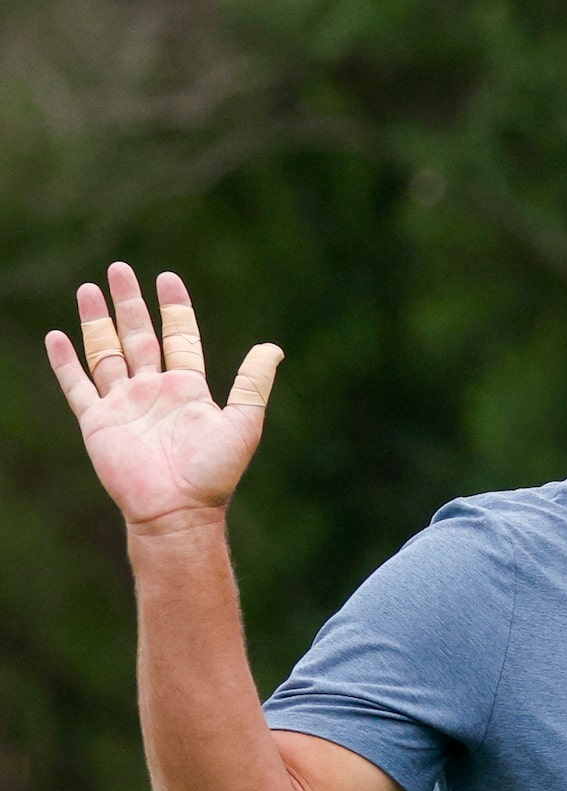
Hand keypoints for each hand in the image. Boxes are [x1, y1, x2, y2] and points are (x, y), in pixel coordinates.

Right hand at [45, 262, 282, 530]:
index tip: (167, 278)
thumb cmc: (212, 475)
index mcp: (187, 390)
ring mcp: (124, 407)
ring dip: (97, 322)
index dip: (174, 308)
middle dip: (129, 303)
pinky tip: (57, 337)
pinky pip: (78, 386)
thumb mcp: (243, 424)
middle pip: (138, 336)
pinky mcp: (98, 424)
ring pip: (106, 353)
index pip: (179, 337)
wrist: (177, 512)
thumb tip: (275, 348)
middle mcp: (154, 393)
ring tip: (88, 288)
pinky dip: (66, 362)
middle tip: (119, 268)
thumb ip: (253, 384)